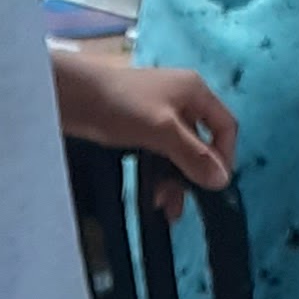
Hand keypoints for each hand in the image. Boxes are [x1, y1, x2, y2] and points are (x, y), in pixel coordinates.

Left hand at [49, 51, 234, 210]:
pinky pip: (158, 156)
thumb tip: (221, 180)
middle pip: (200, 145)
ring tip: (161, 206)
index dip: (224, 156)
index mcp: (195, 92)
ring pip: (178, 154)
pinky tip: (150, 196)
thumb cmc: (121, 104)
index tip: (213, 186)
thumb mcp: (163, 130)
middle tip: (178, 205)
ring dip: (173, 181)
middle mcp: (181, 102)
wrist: (73, 96)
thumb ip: (193, 155)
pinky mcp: (139, 129)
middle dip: (192, 177)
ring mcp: (159, 116)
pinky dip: (157, 175)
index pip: (225, 126)